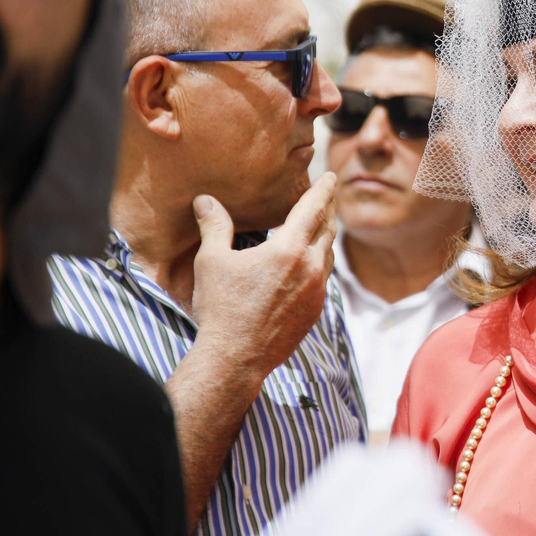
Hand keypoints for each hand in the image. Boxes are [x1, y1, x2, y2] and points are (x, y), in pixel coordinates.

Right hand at [187, 171, 338, 381]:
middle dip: (328, 210)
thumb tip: (205, 200)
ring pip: (329, 255)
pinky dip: (320, 263)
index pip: (313, 208)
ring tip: (320, 228)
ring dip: (326, 237)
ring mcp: (317, 292)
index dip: (323, 189)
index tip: (330, 176)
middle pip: (328, 229)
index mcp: (289, 249)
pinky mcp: (315, 311)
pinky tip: (310, 265)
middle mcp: (311, 268)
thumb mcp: (212, 261)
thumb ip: (214, 226)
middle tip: (328, 197)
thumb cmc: (222, 308)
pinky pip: (324, 279)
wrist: (235, 358)